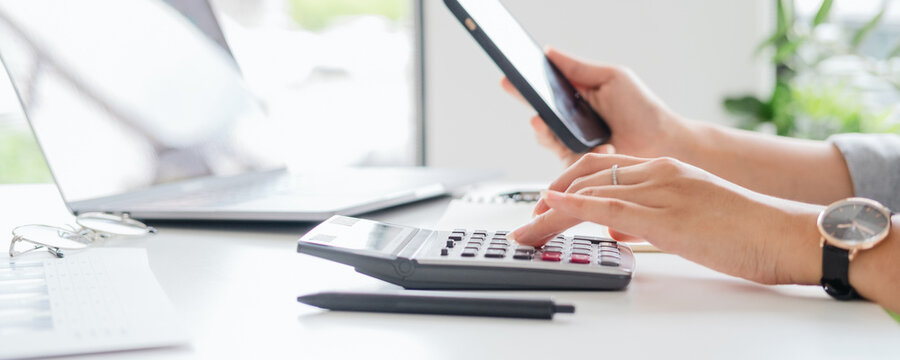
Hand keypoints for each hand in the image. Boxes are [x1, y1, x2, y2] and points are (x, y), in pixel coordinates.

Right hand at [501, 48, 687, 164]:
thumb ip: (578, 68)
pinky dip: (580, 153)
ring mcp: (573, 145)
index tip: (509, 79)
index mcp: (575, 99)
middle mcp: (570, 123)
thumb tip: (549, 53)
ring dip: (552, 136)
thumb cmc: (643, 110)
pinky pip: (566, 161)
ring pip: (548, 141)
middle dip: (537, 116)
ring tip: (557, 129)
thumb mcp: (611, 78)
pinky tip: (601, 146)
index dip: (524, 87)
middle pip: (541, 119)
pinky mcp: (580, 166)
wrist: (664, 142)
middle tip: (538, 114)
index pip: (543, 92)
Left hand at [508, 153, 823, 284]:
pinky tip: (552, 212)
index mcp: (664, 169)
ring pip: (589, 194)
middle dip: (548, 200)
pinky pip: (608, 208)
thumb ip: (648, 217)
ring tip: (527, 233)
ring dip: (550, 214)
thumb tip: (615, 228)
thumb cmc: (744, 230)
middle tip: (526, 223)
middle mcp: (658, 172)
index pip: (600, 168)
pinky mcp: (666, 217)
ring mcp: (661, 192)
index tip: (545, 205)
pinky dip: (573, 208)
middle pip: (585, 178)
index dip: (565, 185)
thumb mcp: (687, 218)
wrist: (786, 234)